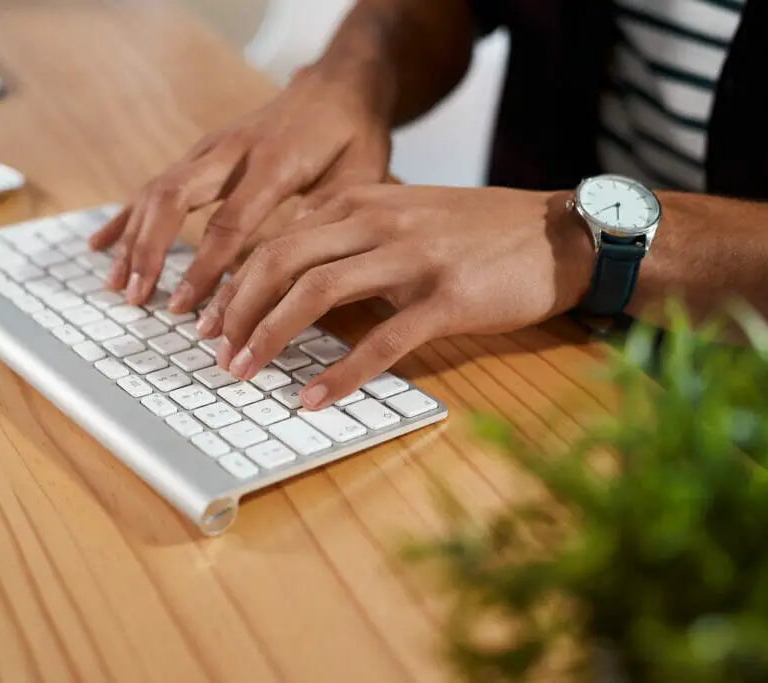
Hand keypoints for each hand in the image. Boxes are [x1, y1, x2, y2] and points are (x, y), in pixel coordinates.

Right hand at [88, 68, 392, 312]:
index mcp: (276, 161)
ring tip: (117, 286)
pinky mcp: (202, 150)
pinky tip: (103, 245)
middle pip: (174, 198)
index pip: (229, 221)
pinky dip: (128, 215)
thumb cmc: (354, 136)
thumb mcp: (361, 176)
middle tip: (139, 299)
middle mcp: (234, 150)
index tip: (186, 307)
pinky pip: (156, 183)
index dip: (204, 268)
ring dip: (133, 239)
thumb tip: (293, 268)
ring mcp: (212, 147)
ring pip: (158, 190)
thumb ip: (327, 217)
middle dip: (150, 251)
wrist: (338, 83)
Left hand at [196, 185, 595, 408]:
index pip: (277, 237)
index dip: (234, 281)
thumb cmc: (479, 231)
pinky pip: (381, 340)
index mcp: (363, 201)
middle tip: (213, 350)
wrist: (559, 235)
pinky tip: (313, 399)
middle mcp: (378, 221)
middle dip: (236, 309)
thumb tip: (296, 276)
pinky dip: (340, 374)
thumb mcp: (406, 215)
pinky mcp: (446, 298)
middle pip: (281, 260)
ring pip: (318, 292)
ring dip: (270, 336)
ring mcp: (412, 258)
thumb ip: (353, 234)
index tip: (209, 318)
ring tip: (244, 372)